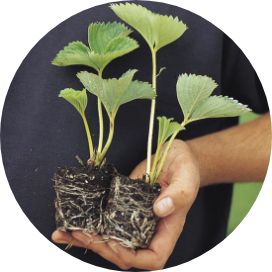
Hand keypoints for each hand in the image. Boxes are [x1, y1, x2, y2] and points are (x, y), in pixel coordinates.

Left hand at [52, 139, 199, 269]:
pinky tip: (72, 220)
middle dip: (101, 246)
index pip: (153, 257)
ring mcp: (135, 217)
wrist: (174, 156)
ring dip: (88, 238)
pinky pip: (107, 219)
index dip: (133, 256)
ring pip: (112, 238)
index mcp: (168, 227)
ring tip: (65, 232)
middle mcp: (150, 227)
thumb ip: (178, 194)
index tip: (115, 242)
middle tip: (81, 232)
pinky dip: (89, 221)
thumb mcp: (186, 178)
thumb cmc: (186, 168)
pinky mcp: (123, 204)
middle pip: (125, 251)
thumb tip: (160, 209)